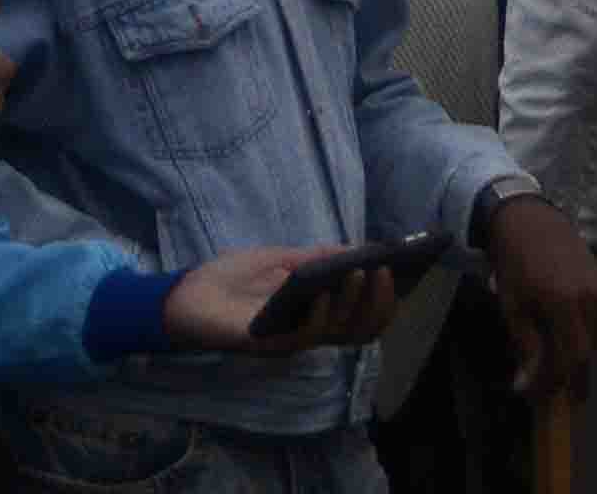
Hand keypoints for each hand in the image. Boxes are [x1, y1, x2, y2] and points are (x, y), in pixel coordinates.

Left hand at [167, 245, 405, 357]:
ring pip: (339, 335)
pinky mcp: (271, 346)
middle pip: (362, 330)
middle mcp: (312, 332)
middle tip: (386, 272)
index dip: (388, 301)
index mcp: (320, 314)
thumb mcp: (285, 259)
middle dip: (380, 303)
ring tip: (359, 273)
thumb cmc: (237, 277)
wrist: (191, 293)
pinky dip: (319, 316)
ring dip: (353, 305)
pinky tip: (322, 294)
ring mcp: (294, 341)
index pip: (365, 317)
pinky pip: (304, 339)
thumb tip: (363, 249)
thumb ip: (321, 258)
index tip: (405, 271)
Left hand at [484, 191, 596, 400]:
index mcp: (566, 302)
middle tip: (544, 383)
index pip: (573, 359)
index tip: (540, 397)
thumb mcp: (514, 308)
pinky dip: (580, 333)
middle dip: (565, 374)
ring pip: (592, 339)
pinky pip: (596, 321)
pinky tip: (560, 329)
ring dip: (572, 353)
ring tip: (548, 353)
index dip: (558, 383)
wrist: (529, 219)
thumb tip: (527, 387)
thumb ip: (527, 348)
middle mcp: (592, 296)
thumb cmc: (515, 263)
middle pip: (585, 353)